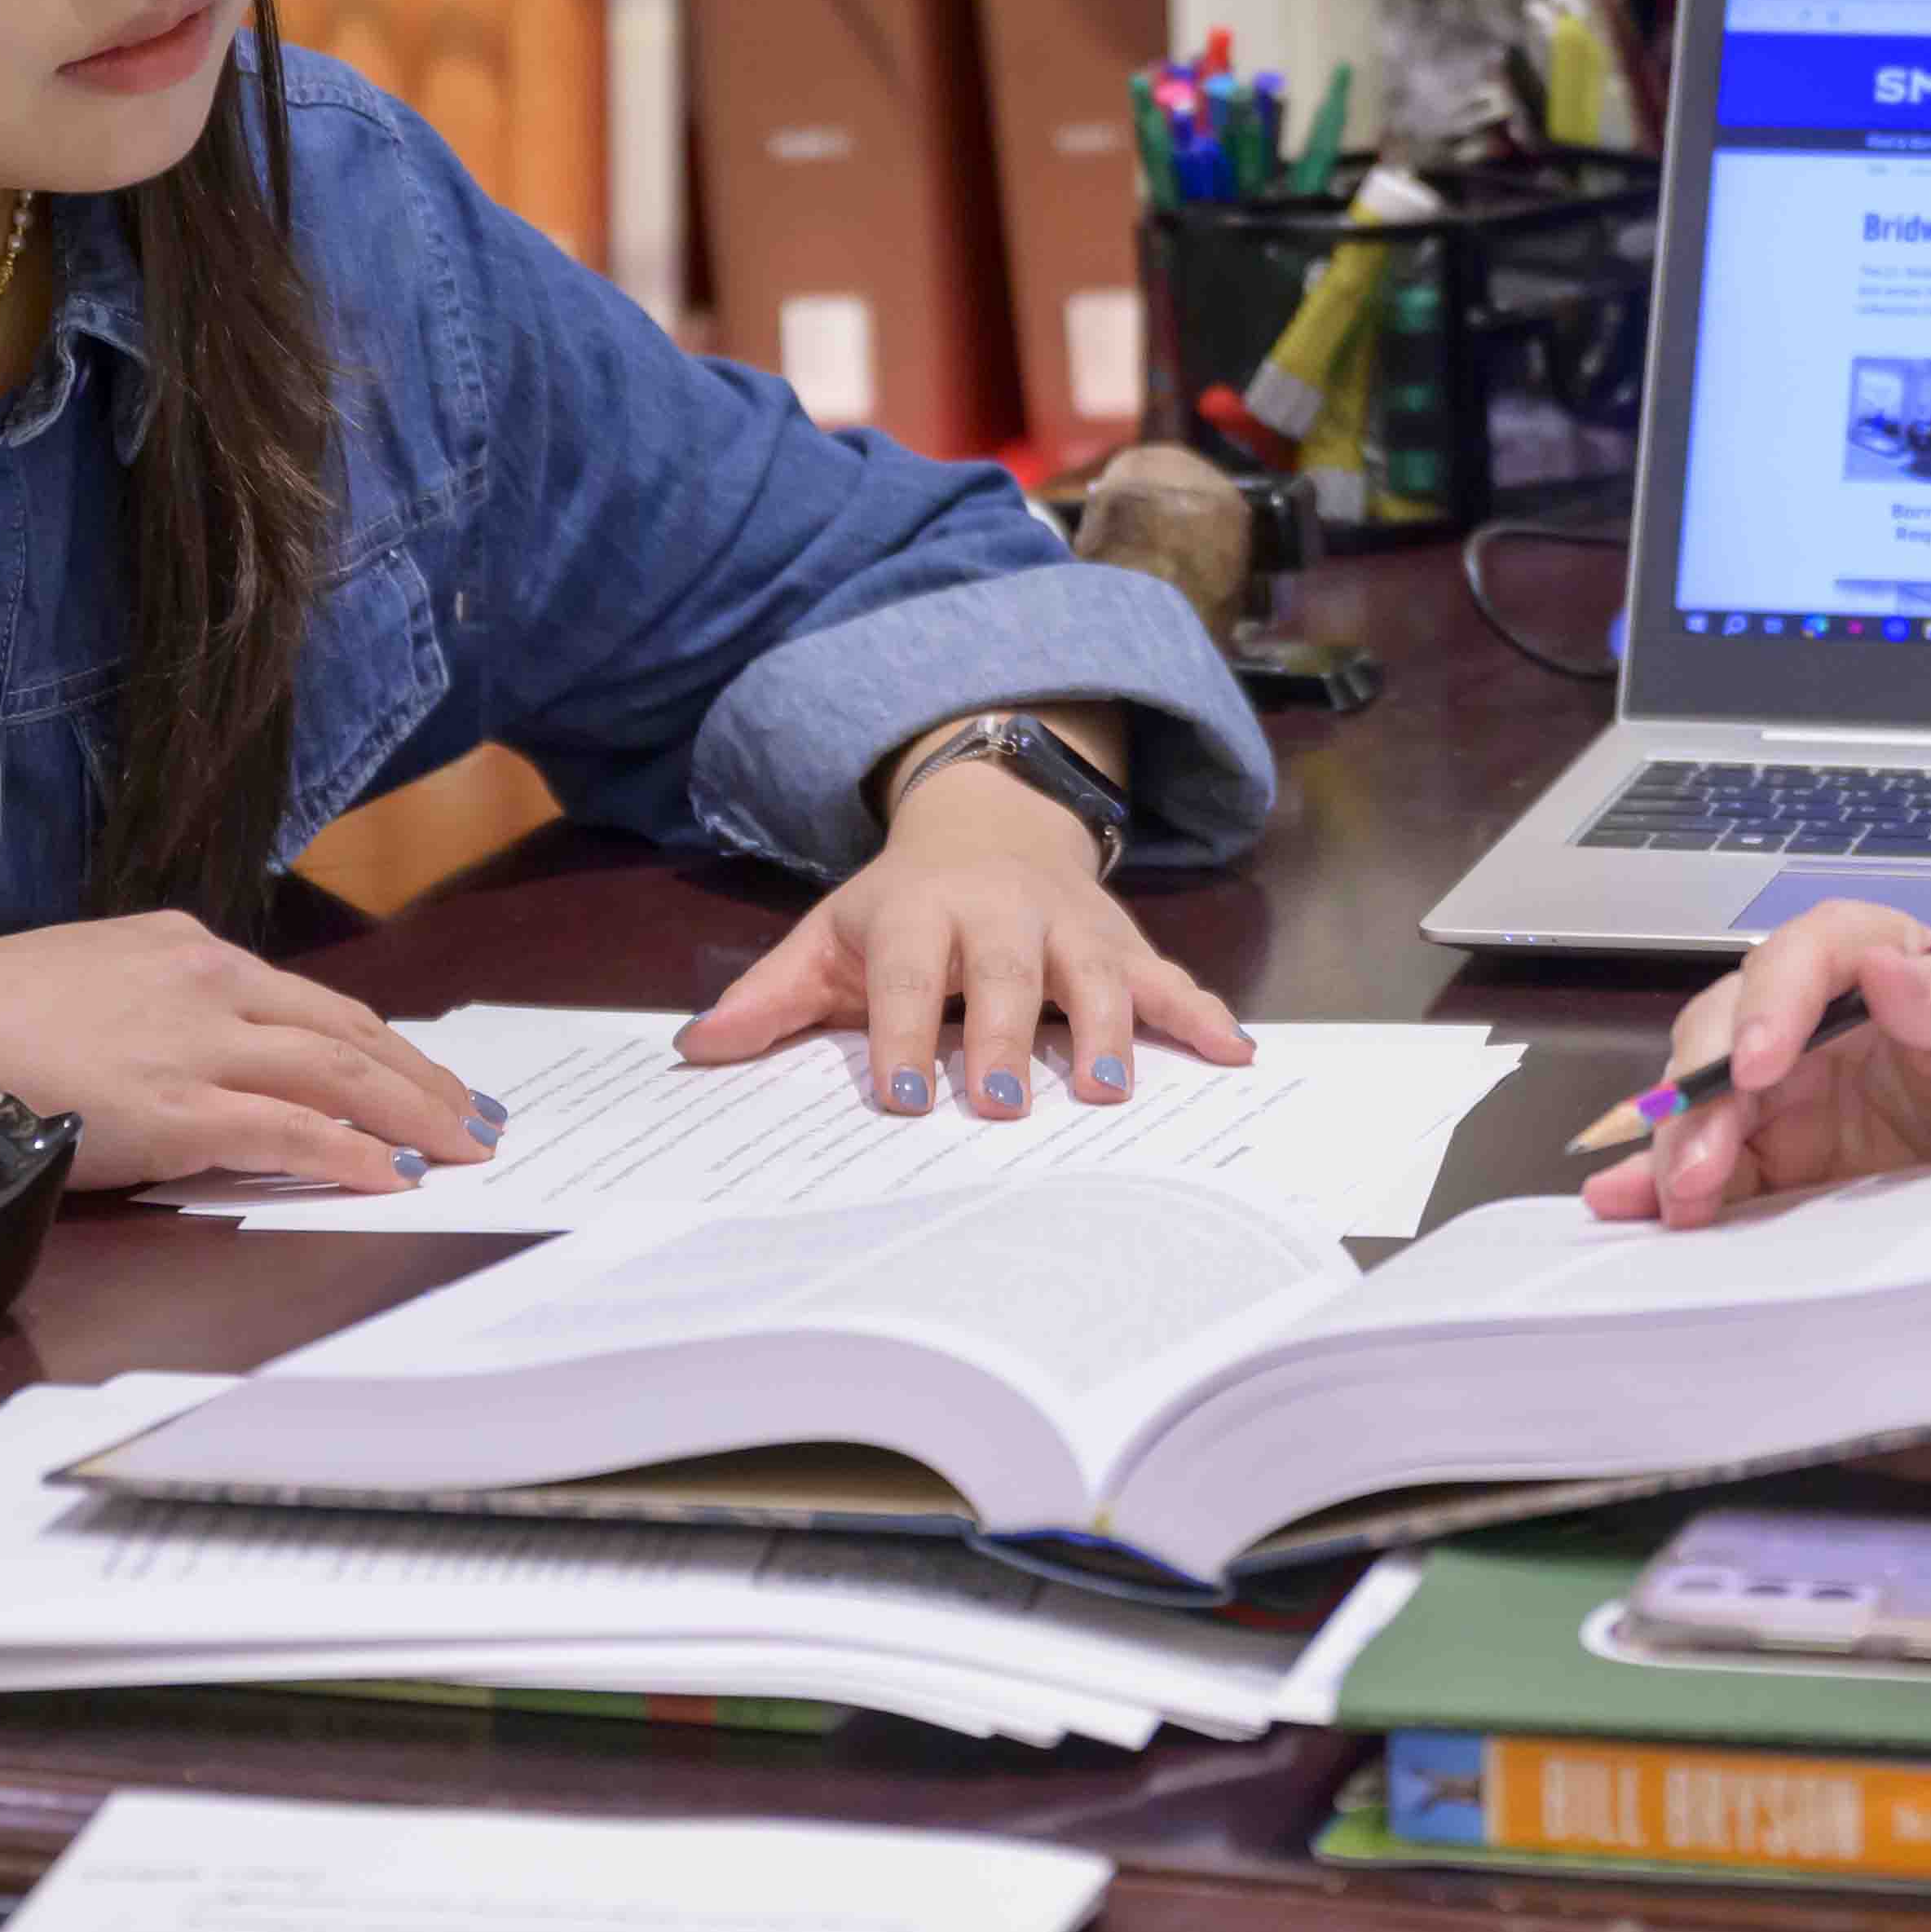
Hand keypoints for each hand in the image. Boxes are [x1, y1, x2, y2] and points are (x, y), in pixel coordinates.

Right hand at [0, 914, 497, 1200]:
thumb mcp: (84, 993)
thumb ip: (155, 1023)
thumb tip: (204, 1078)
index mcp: (185, 950)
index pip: (313, 1003)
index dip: (385, 1046)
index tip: (431, 1077)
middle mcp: (206, 981)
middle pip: (349, 1033)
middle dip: (423, 1082)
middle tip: (479, 1120)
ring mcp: (194, 1041)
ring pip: (339, 1076)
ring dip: (413, 1117)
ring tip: (465, 1151)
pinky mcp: (174, 1103)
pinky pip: (290, 1130)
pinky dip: (352, 1154)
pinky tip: (394, 1177)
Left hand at [681, 754, 1258, 1114]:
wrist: (988, 825)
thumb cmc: (899, 910)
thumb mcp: (829, 939)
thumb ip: (770, 997)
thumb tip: (695, 1049)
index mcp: (919, 910)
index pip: (908, 973)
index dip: (901, 1034)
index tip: (898, 1100)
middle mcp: (1000, 909)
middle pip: (1006, 970)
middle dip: (1005, 1036)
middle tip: (1002, 1106)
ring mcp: (1069, 922)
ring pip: (1095, 968)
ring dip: (1106, 1026)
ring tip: (1108, 1090)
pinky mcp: (1121, 939)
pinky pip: (1167, 975)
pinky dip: (1202, 1012)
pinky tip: (1236, 1053)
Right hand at [1596, 901, 1930, 1224]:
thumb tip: (1885, 968)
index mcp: (1875, 956)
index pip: (1807, 953)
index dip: (1771, 1001)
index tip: (1762, 1061)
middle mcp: (1812, 1012)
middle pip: (1728, 1024)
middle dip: (1704, 1091)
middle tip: (1703, 1162)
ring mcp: (1784, 1083)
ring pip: (1701, 1092)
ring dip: (1678, 1144)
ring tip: (1676, 1201)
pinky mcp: (1773, 1149)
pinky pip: (1708, 1157)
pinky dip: (1663, 1182)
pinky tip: (1628, 1206)